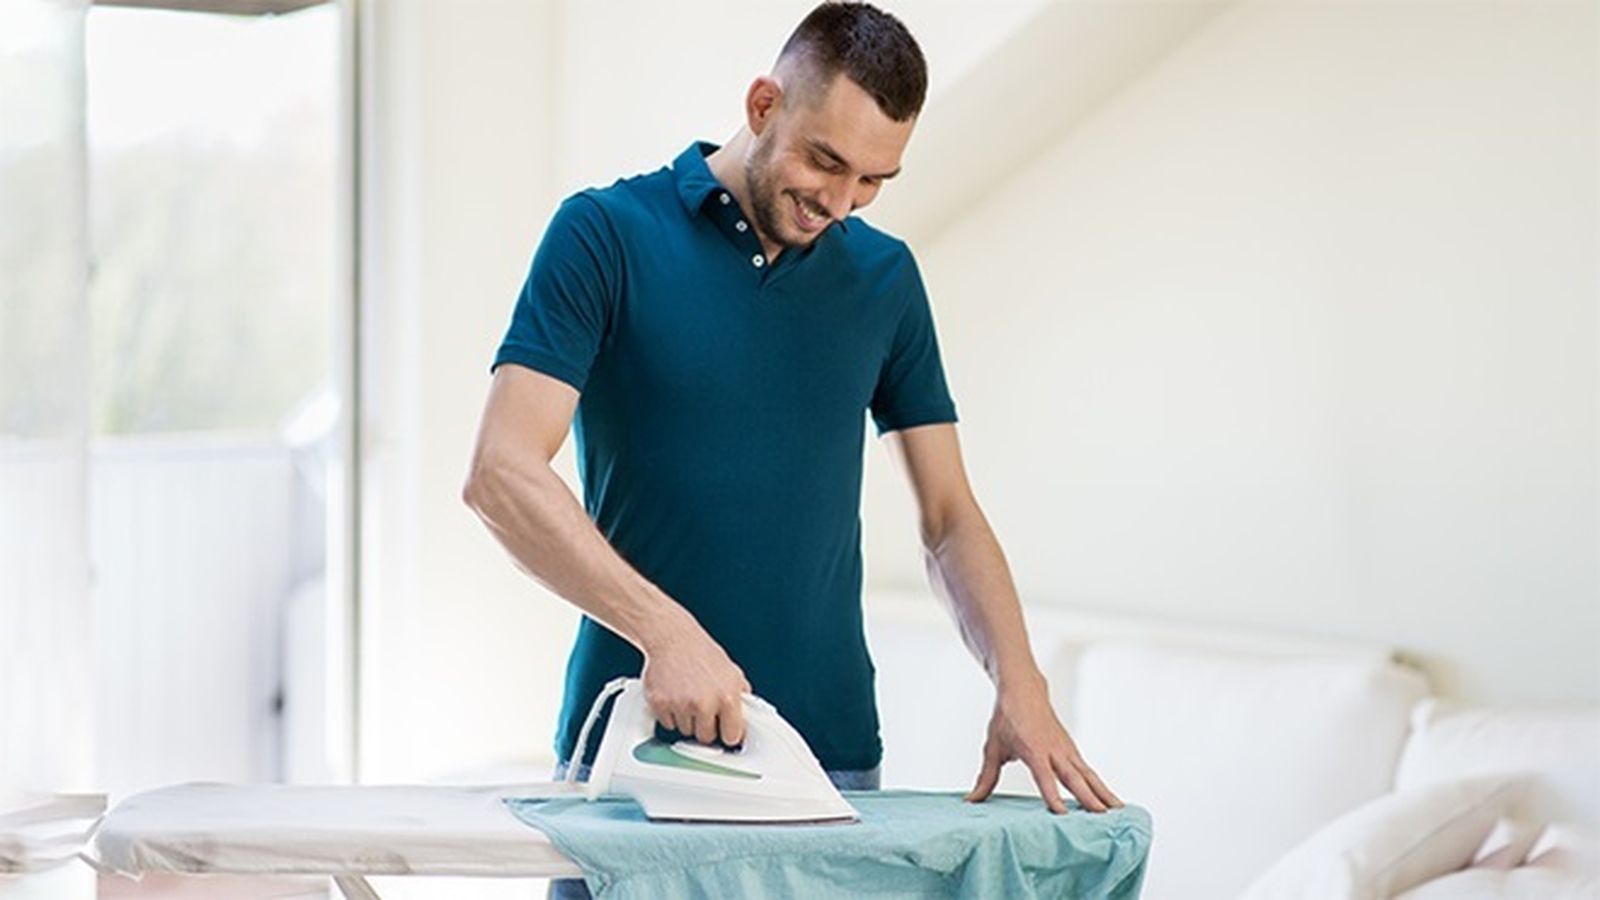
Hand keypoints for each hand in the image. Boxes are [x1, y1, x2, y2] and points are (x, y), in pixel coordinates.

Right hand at [639, 616, 751, 747]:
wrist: (673, 638)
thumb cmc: (702, 653)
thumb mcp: (732, 673)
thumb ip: (740, 697)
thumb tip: (748, 718)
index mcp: (727, 697)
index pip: (732, 736)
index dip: (728, 733)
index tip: (725, 731)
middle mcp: (704, 703)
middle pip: (706, 738)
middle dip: (705, 727)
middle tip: (703, 709)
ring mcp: (681, 705)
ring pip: (686, 732)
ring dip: (688, 720)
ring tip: (688, 697)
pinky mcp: (660, 704)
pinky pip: (668, 724)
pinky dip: (670, 715)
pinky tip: (675, 696)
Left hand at [965, 672, 1123, 814]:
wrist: (1024, 690)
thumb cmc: (1007, 719)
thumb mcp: (993, 747)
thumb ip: (986, 778)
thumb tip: (971, 801)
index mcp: (1033, 750)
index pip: (1044, 777)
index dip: (1052, 795)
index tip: (1062, 814)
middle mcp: (1054, 751)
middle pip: (1073, 777)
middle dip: (1088, 798)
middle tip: (1102, 817)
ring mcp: (1066, 750)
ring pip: (1087, 774)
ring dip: (1102, 793)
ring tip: (1117, 811)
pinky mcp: (1071, 750)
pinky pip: (1088, 771)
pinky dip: (1100, 785)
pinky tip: (1110, 800)